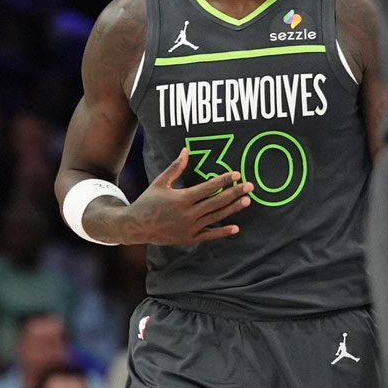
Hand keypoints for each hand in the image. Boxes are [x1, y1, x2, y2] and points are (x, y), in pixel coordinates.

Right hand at [114, 147, 253, 244]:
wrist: (137, 226)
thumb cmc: (148, 201)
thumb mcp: (160, 182)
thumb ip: (175, 167)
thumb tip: (186, 150)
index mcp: (182, 199)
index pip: (208, 188)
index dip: (223, 180)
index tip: (236, 174)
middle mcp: (188, 214)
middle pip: (217, 202)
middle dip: (235, 193)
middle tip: (250, 186)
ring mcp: (190, 228)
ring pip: (216, 217)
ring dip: (233, 209)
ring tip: (247, 200)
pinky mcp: (189, 238)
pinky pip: (209, 235)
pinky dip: (223, 231)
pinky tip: (236, 227)